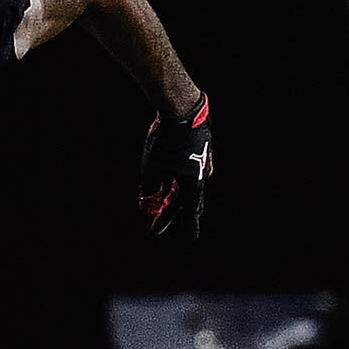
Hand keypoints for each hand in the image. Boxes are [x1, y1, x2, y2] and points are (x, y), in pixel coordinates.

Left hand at [139, 92, 212, 238]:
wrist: (182, 111)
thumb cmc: (167, 141)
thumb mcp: (153, 166)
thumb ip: (150, 186)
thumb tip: (146, 201)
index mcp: (194, 183)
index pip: (191, 210)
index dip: (189, 224)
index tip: (192, 237)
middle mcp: (201, 174)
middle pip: (187, 198)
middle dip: (172, 210)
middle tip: (160, 220)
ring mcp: (201, 161)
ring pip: (187, 183)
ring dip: (173, 194)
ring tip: (163, 202)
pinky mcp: (198, 149)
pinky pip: (187, 170)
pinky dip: (176, 178)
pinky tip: (171, 179)